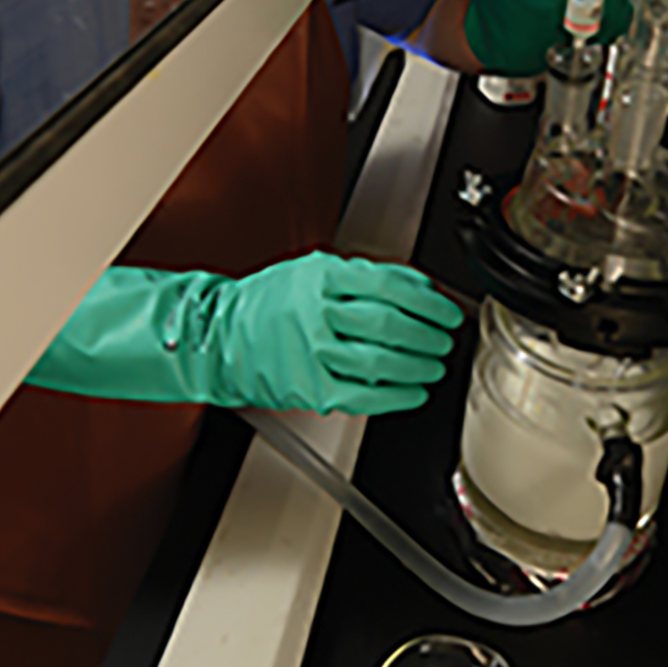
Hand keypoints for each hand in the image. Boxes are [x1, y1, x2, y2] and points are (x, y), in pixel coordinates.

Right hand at [213, 253, 464, 414]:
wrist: (220, 336)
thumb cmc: (269, 303)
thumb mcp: (315, 269)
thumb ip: (368, 275)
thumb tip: (420, 288)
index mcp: (323, 277)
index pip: (392, 287)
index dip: (430, 302)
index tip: (447, 312)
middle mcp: (318, 313)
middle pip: (391, 326)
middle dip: (429, 336)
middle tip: (444, 341)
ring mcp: (313, 353)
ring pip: (382, 362)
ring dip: (418, 367)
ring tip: (432, 366)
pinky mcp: (310, 388)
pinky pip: (364, 396)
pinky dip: (397, 396)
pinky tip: (413, 393)